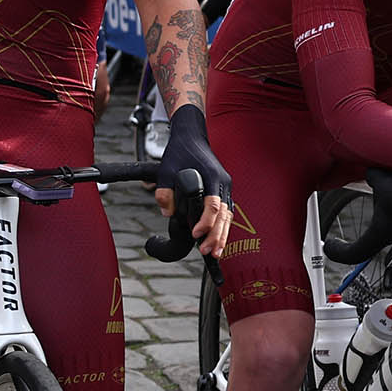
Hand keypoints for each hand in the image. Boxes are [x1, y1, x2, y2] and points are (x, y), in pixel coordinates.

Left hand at [153, 105, 232, 256]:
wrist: (191, 136)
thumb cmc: (179, 152)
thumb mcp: (165, 170)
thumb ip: (164, 192)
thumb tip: (167, 214)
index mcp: (213, 177)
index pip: (213, 205)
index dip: (206, 222)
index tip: (195, 234)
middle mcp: (223, 182)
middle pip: (224, 214)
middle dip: (217, 235)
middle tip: (207, 252)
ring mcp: (225, 186)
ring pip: (228, 215)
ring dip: (222, 235)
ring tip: (215, 254)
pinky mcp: (222, 189)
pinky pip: (226, 211)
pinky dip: (223, 227)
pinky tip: (218, 241)